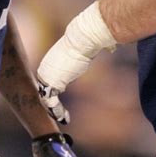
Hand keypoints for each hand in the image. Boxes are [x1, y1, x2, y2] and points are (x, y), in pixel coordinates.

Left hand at [37, 2, 116, 124]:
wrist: (82, 38)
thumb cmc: (87, 42)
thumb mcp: (87, 52)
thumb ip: (91, 54)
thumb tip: (111, 48)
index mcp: (50, 62)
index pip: (48, 81)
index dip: (52, 93)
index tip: (59, 102)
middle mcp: (44, 69)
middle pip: (44, 91)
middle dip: (50, 104)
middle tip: (59, 114)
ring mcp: (45, 76)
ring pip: (45, 99)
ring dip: (54, 110)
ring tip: (63, 118)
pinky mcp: (49, 83)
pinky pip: (50, 102)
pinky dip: (57, 111)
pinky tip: (65, 118)